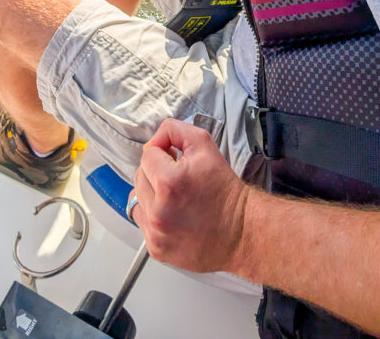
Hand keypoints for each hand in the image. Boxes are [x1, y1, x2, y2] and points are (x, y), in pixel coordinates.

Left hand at [129, 118, 250, 272]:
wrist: (241, 231)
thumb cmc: (224, 190)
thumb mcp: (205, 145)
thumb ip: (174, 130)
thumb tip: (154, 140)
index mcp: (169, 182)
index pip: (147, 155)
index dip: (165, 155)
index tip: (180, 163)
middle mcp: (158, 211)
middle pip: (139, 175)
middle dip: (157, 173)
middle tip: (181, 181)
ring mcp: (156, 233)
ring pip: (137, 198)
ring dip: (152, 194)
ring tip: (176, 198)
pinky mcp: (156, 248)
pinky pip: (142, 221)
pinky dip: (153, 215)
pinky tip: (173, 215)